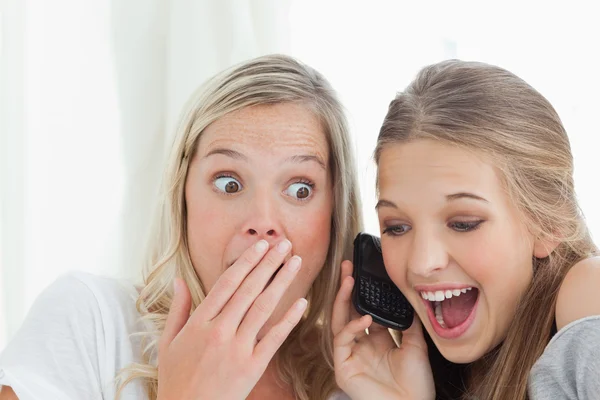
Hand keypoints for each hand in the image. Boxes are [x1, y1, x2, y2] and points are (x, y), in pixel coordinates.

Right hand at [157, 239, 305, 399]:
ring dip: (281, 282)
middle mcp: (220, 330)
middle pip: (249, 289)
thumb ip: (178, 309)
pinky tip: (302, 303)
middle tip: (284, 244)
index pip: (227, 282)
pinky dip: (289, 319)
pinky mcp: (253, 366)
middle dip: (269, 263)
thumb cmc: (176, 378)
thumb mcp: (168, 342)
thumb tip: (178, 280)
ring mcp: (238, 348)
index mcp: (200, 322)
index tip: (260, 244)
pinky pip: (274, 338)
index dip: (246, 261)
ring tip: (295, 262)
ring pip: (264, 307)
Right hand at [332, 261, 434, 399]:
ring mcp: (350, 356)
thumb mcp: (416, 347)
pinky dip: (351, 328)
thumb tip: (406, 299)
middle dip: (347, 288)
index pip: (365, 310)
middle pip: (348, 311)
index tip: (365, 272)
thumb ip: (408, 323)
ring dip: (343, 300)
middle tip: (348, 266)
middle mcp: (361, 346)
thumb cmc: (416, 385)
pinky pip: (342, 341)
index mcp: (377, 341)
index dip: (364, 293)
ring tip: (349, 280)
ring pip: (340, 321)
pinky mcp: (344, 368)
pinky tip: (365, 319)